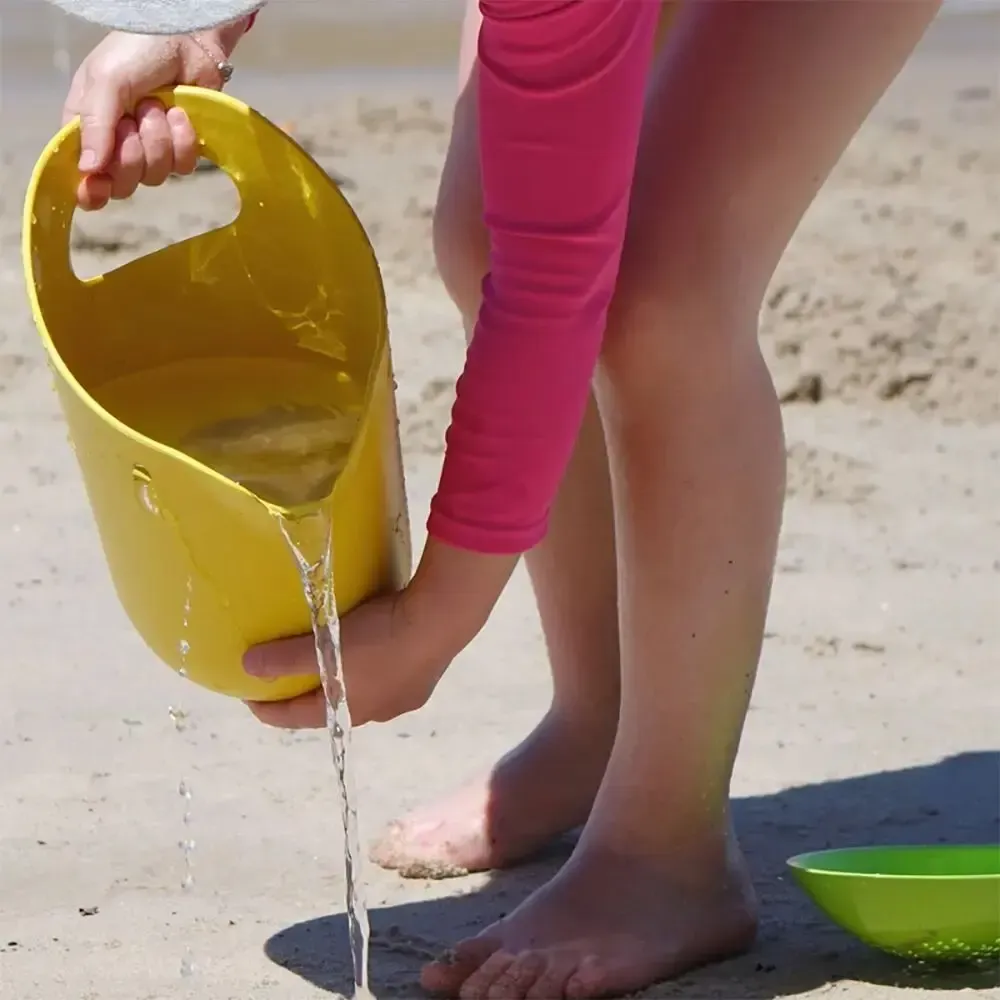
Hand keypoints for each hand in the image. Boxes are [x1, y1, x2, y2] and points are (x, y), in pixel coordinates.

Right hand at [61, 24, 246, 209]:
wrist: (188, 39)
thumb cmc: (138, 52)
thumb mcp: (106, 81)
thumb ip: (95, 124)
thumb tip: (88, 170)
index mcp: (87, 127)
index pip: (84, 174)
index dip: (90, 188)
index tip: (98, 189)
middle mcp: (117, 144)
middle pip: (122, 183)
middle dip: (131, 154)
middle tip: (134, 121)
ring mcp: (151, 149)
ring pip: (154, 175)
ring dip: (158, 139)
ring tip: (159, 106)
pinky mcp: (181, 149)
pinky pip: (182, 168)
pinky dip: (183, 141)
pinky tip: (181, 115)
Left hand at [242, 539, 518, 728]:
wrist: (441, 619)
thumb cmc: (380, 637)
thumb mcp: (326, 645)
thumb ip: (285, 658)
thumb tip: (247, 666)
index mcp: (349, 710)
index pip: (298, 718)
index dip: (270, 710)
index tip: (251, 698)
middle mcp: (378, 711)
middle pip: (332, 708)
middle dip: (308, 696)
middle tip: (288, 677)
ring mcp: (406, 696)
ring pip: (364, 694)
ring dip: (344, 683)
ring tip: (332, 660)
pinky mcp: (426, 676)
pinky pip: (390, 676)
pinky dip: (373, 669)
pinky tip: (375, 649)